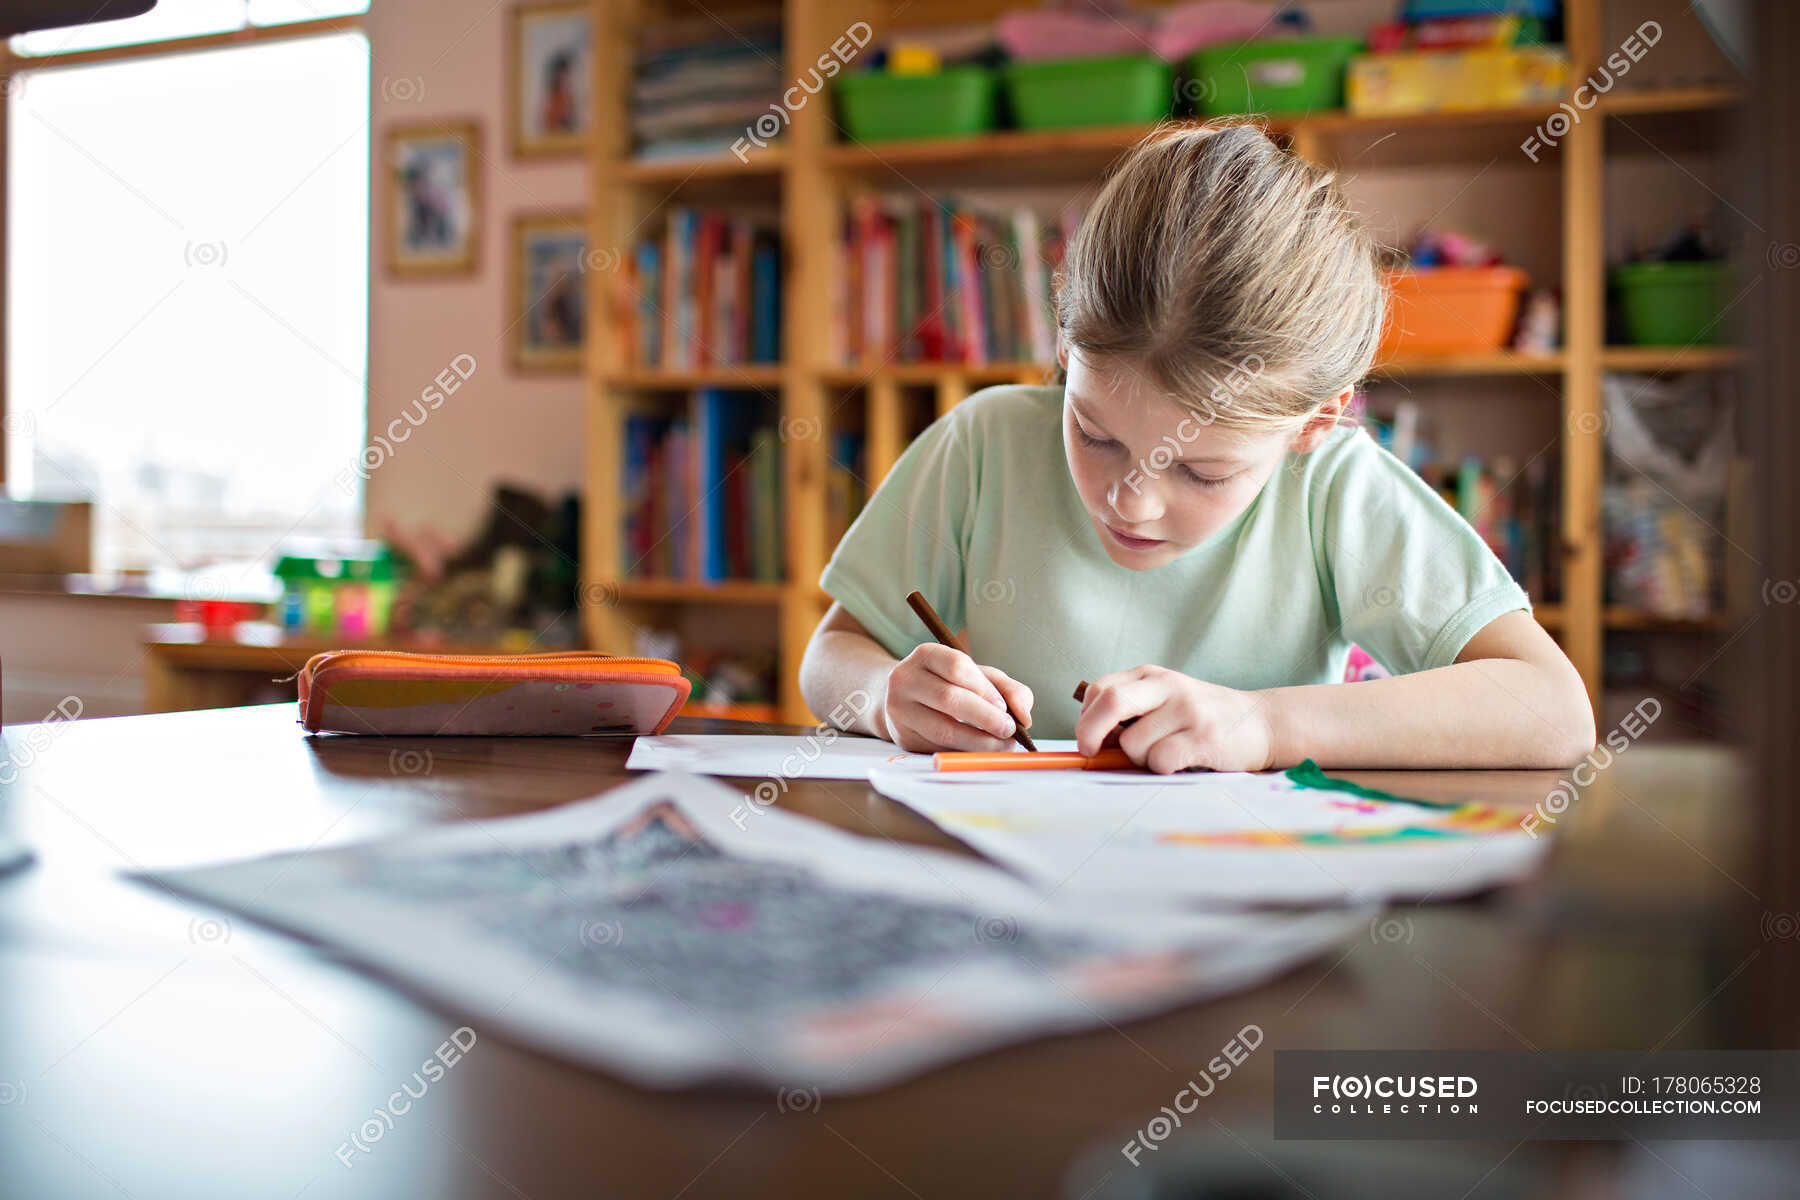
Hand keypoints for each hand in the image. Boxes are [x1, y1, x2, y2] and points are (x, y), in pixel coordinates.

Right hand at [879, 643, 1033, 751]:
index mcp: (926, 655)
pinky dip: (966, 753)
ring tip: (1002, 745)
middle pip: (949, 699)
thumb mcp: (976, 676)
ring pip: (943, 730)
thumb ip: (1007, 689)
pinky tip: (981, 751)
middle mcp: (906, 679)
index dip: (985, 689)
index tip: (1005, 709)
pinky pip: (940, 749)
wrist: (901, 699)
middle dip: (986, 718)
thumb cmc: (947, 684)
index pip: (957, 667)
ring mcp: (899, 710)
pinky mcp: (904, 737)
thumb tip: (1024, 716)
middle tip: (1009, 731)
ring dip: (979, 742)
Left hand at [1075, 665, 1274, 773]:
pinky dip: (1161, 769)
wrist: (1261, 722)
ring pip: (1133, 743)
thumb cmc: (1202, 718)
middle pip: (1110, 703)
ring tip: (1165, 753)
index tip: (1090, 738)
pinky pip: (1160, 760)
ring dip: (1139, 760)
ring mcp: (1187, 710)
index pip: (1101, 689)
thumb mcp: (1166, 700)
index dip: (1087, 717)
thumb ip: (1132, 710)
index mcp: (1151, 675)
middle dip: (1090, 733)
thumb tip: (1093, 741)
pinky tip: (1181, 761)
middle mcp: (1167, 686)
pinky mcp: (1204, 737)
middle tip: (1092, 753)